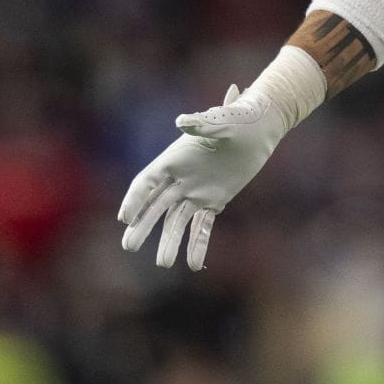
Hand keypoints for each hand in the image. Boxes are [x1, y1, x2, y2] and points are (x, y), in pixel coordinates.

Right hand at [118, 84, 289, 270]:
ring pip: (177, 221)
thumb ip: (202, 125)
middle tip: (129, 246)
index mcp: (175, 158)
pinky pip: (202, 226)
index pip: (148, 182)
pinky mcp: (214, 201)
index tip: (124, 219)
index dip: (135, 200)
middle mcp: (180, 178)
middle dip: (143, 226)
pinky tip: (194, 263)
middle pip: (156, 206)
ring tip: (164, 263)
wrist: (259, 128)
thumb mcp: (222, 121)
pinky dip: (197, 243)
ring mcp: (196, 191)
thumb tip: (181, 122)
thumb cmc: (239, 119)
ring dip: (169, 241)